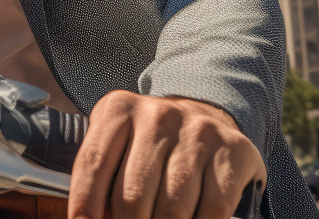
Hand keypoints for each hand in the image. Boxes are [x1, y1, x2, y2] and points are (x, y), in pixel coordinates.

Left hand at [68, 91, 265, 218]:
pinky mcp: (233, 151)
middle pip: (132, 199)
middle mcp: (158, 114)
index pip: (92, 165)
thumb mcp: (116, 148)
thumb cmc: (150, 145)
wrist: (205, 116)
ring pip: (172, 211)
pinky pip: (212, 212)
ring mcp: (198, 131)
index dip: (85, 206)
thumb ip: (101, 181)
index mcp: (118, 109)